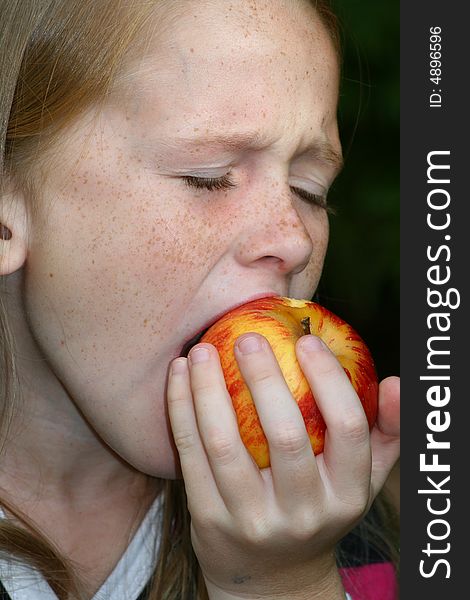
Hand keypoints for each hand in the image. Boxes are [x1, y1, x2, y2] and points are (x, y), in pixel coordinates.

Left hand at [167, 333, 399, 599]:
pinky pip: (191, 454)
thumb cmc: (320, 508)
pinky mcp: (209, 520)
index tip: (306, 340)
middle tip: (248, 336)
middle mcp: (303, 513)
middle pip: (285, 435)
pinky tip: (179, 374)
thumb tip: (398, 381)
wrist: (272, 577)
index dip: (329, 378)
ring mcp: (253, 520)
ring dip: (208, 388)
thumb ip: (386, 432)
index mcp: (346, 495)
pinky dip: (181, 408)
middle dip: (264, 377)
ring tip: (202, 349)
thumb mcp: (361, 480)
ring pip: (225, 443)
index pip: (349, 429)